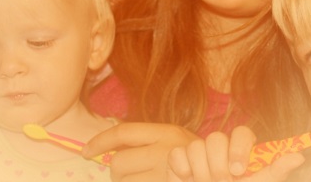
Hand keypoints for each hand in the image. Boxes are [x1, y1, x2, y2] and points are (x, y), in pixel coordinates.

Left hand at [82, 122, 198, 181]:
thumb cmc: (195, 161)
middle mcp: (164, 151)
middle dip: (117, 174)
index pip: (123, 132)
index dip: (100, 141)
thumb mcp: (175, 141)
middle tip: (129, 177)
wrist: (225, 173)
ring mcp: (165, 175)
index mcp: (165, 132)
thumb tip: (111, 149)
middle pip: (118, 162)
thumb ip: (148, 142)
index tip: (85, 152)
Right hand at [167, 126, 304, 181]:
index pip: (242, 133)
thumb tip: (299, 156)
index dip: (238, 147)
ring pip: (196, 146)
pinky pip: (177, 154)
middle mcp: (220, 148)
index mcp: (240, 151)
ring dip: (201, 172)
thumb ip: (275, 171)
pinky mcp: (178, 159)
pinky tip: (187, 180)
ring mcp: (198, 152)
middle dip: (218, 166)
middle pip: (215, 138)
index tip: (238, 171)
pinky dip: (182, 169)